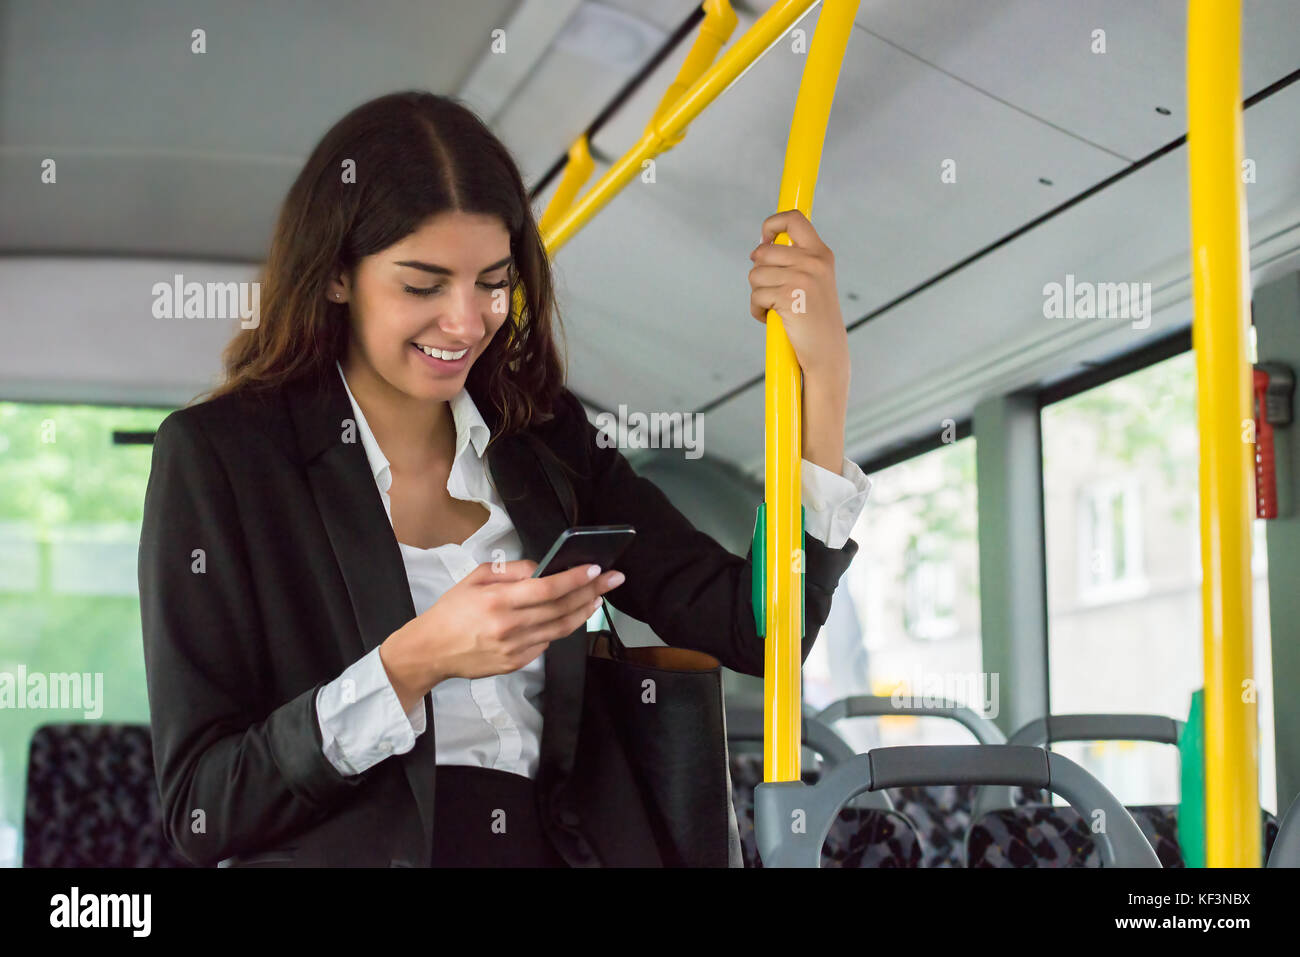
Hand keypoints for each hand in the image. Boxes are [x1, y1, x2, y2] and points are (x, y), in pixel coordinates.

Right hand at [380, 560, 623, 709]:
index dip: (576, 578)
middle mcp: (509, 626)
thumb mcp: (475, 578)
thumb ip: (510, 571)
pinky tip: (572, 615)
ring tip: (598, 597)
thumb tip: (542, 568)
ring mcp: (515, 648)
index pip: (547, 588)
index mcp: (498, 601)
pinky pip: (547, 642)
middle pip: (561, 608)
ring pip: (561, 628)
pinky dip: (562, 627)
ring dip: (584, 611)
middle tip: (613, 579)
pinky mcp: (517, 663)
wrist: (431, 651)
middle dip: (592, 591)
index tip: (596, 568)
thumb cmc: (452, 610)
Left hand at [747, 208, 849, 390]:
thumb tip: (757, 249)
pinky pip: (756, 297)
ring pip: (755, 275)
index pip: (793, 219)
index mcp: (821, 254)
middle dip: (759, 273)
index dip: (772, 224)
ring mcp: (802, 278)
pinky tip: (773, 319)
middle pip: (763, 252)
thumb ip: (794, 261)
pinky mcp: (788, 296)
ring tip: (775, 308)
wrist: (827, 353)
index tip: (764, 241)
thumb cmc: (815, 320)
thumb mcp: (813, 281)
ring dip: (758, 295)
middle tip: (772, 291)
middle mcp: (813, 261)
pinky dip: (758, 311)